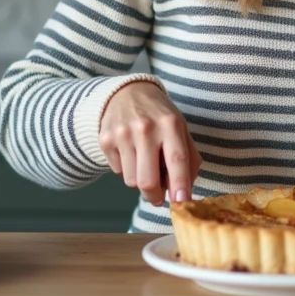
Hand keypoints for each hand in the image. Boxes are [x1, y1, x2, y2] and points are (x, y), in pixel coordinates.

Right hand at [98, 81, 201, 206]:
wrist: (127, 93)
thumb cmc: (160, 116)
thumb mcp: (181, 129)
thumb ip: (189, 159)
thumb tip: (185, 192)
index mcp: (170, 124)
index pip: (177, 160)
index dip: (180, 185)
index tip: (181, 202)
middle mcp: (145, 128)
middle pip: (147, 181)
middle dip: (155, 196)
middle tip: (159, 197)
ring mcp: (123, 133)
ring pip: (131, 181)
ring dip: (140, 181)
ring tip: (145, 163)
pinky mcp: (105, 139)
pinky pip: (117, 171)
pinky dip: (126, 169)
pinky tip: (130, 152)